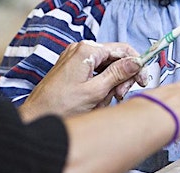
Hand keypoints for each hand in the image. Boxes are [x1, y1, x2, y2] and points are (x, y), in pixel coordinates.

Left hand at [19, 41, 146, 121]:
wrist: (37, 117)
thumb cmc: (60, 106)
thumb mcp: (96, 91)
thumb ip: (118, 74)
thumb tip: (136, 62)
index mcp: (86, 50)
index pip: (122, 49)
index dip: (136, 64)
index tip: (142, 80)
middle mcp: (80, 50)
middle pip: (114, 59)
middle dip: (121, 78)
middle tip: (120, 94)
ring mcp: (76, 59)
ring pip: (106, 68)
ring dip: (110, 86)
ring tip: (103, 101)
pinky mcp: (73, 70)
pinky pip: (96, 75)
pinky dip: (101, 87)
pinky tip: (97, 100)